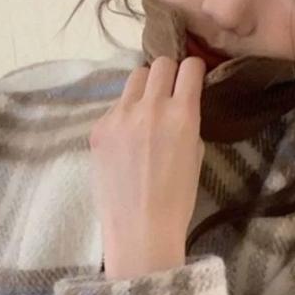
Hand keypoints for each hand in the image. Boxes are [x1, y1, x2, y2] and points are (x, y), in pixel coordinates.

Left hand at [89, 55, 206, 270]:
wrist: (140, 230)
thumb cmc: (176, 200)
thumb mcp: (196, 155)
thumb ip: (188, 122)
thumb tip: (180, 105)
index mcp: (182, 114)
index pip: (189, 67)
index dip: (193, 70)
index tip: (192, 77)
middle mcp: (150, 107)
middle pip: (160, 64)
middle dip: (168, 73)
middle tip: (169, 91)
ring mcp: (119, 117)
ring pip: (134, 79)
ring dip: (144, 88)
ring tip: (145, 112)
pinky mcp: (99, 129)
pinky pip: (115, 107)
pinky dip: (124, 115)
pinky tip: (126, 141)